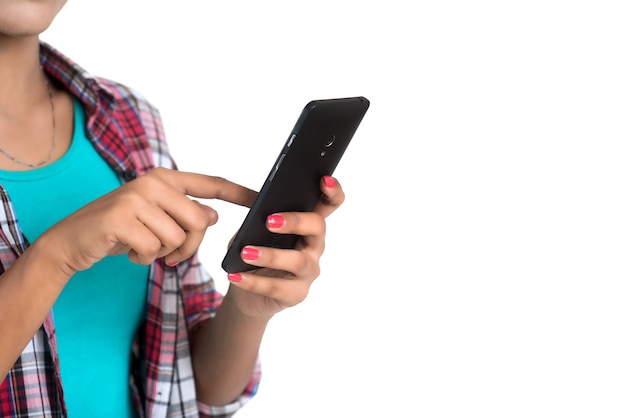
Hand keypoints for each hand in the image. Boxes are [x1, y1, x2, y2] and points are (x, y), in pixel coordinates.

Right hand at [41, 167, 255, 277]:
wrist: (71, 241)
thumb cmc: (120, 231)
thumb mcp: (155, 219)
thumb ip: (184, 213)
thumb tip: (212, 215)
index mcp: (164, 179)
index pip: (211, 184)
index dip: (238, 192)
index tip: (261, 199)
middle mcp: (152, 183)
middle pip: (200, 221)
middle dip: (189, 246)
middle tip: (169, 253)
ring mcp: (135, 199)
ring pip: (178, 238)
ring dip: (164, 253)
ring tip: (143, 247)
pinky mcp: (121, 219)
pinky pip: (154, 250)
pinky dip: (144, 260)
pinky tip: (129, 252)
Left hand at [225, 175, 344, 317]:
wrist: (247, 291)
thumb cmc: (255, 249)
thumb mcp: (254, 229)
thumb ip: (259, 217)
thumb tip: (259, 210)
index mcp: (307, 224)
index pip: (330, 204)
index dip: (333, 191)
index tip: (324, 180)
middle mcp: (314, 246)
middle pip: (318, 227)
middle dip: (296, 221)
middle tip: (269, 221)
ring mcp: (308, 271)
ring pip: (298, 261)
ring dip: (271, 255)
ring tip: (246, 252)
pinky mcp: (296, 294)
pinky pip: (277, 287)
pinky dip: (253, 281)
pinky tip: (235, 275)